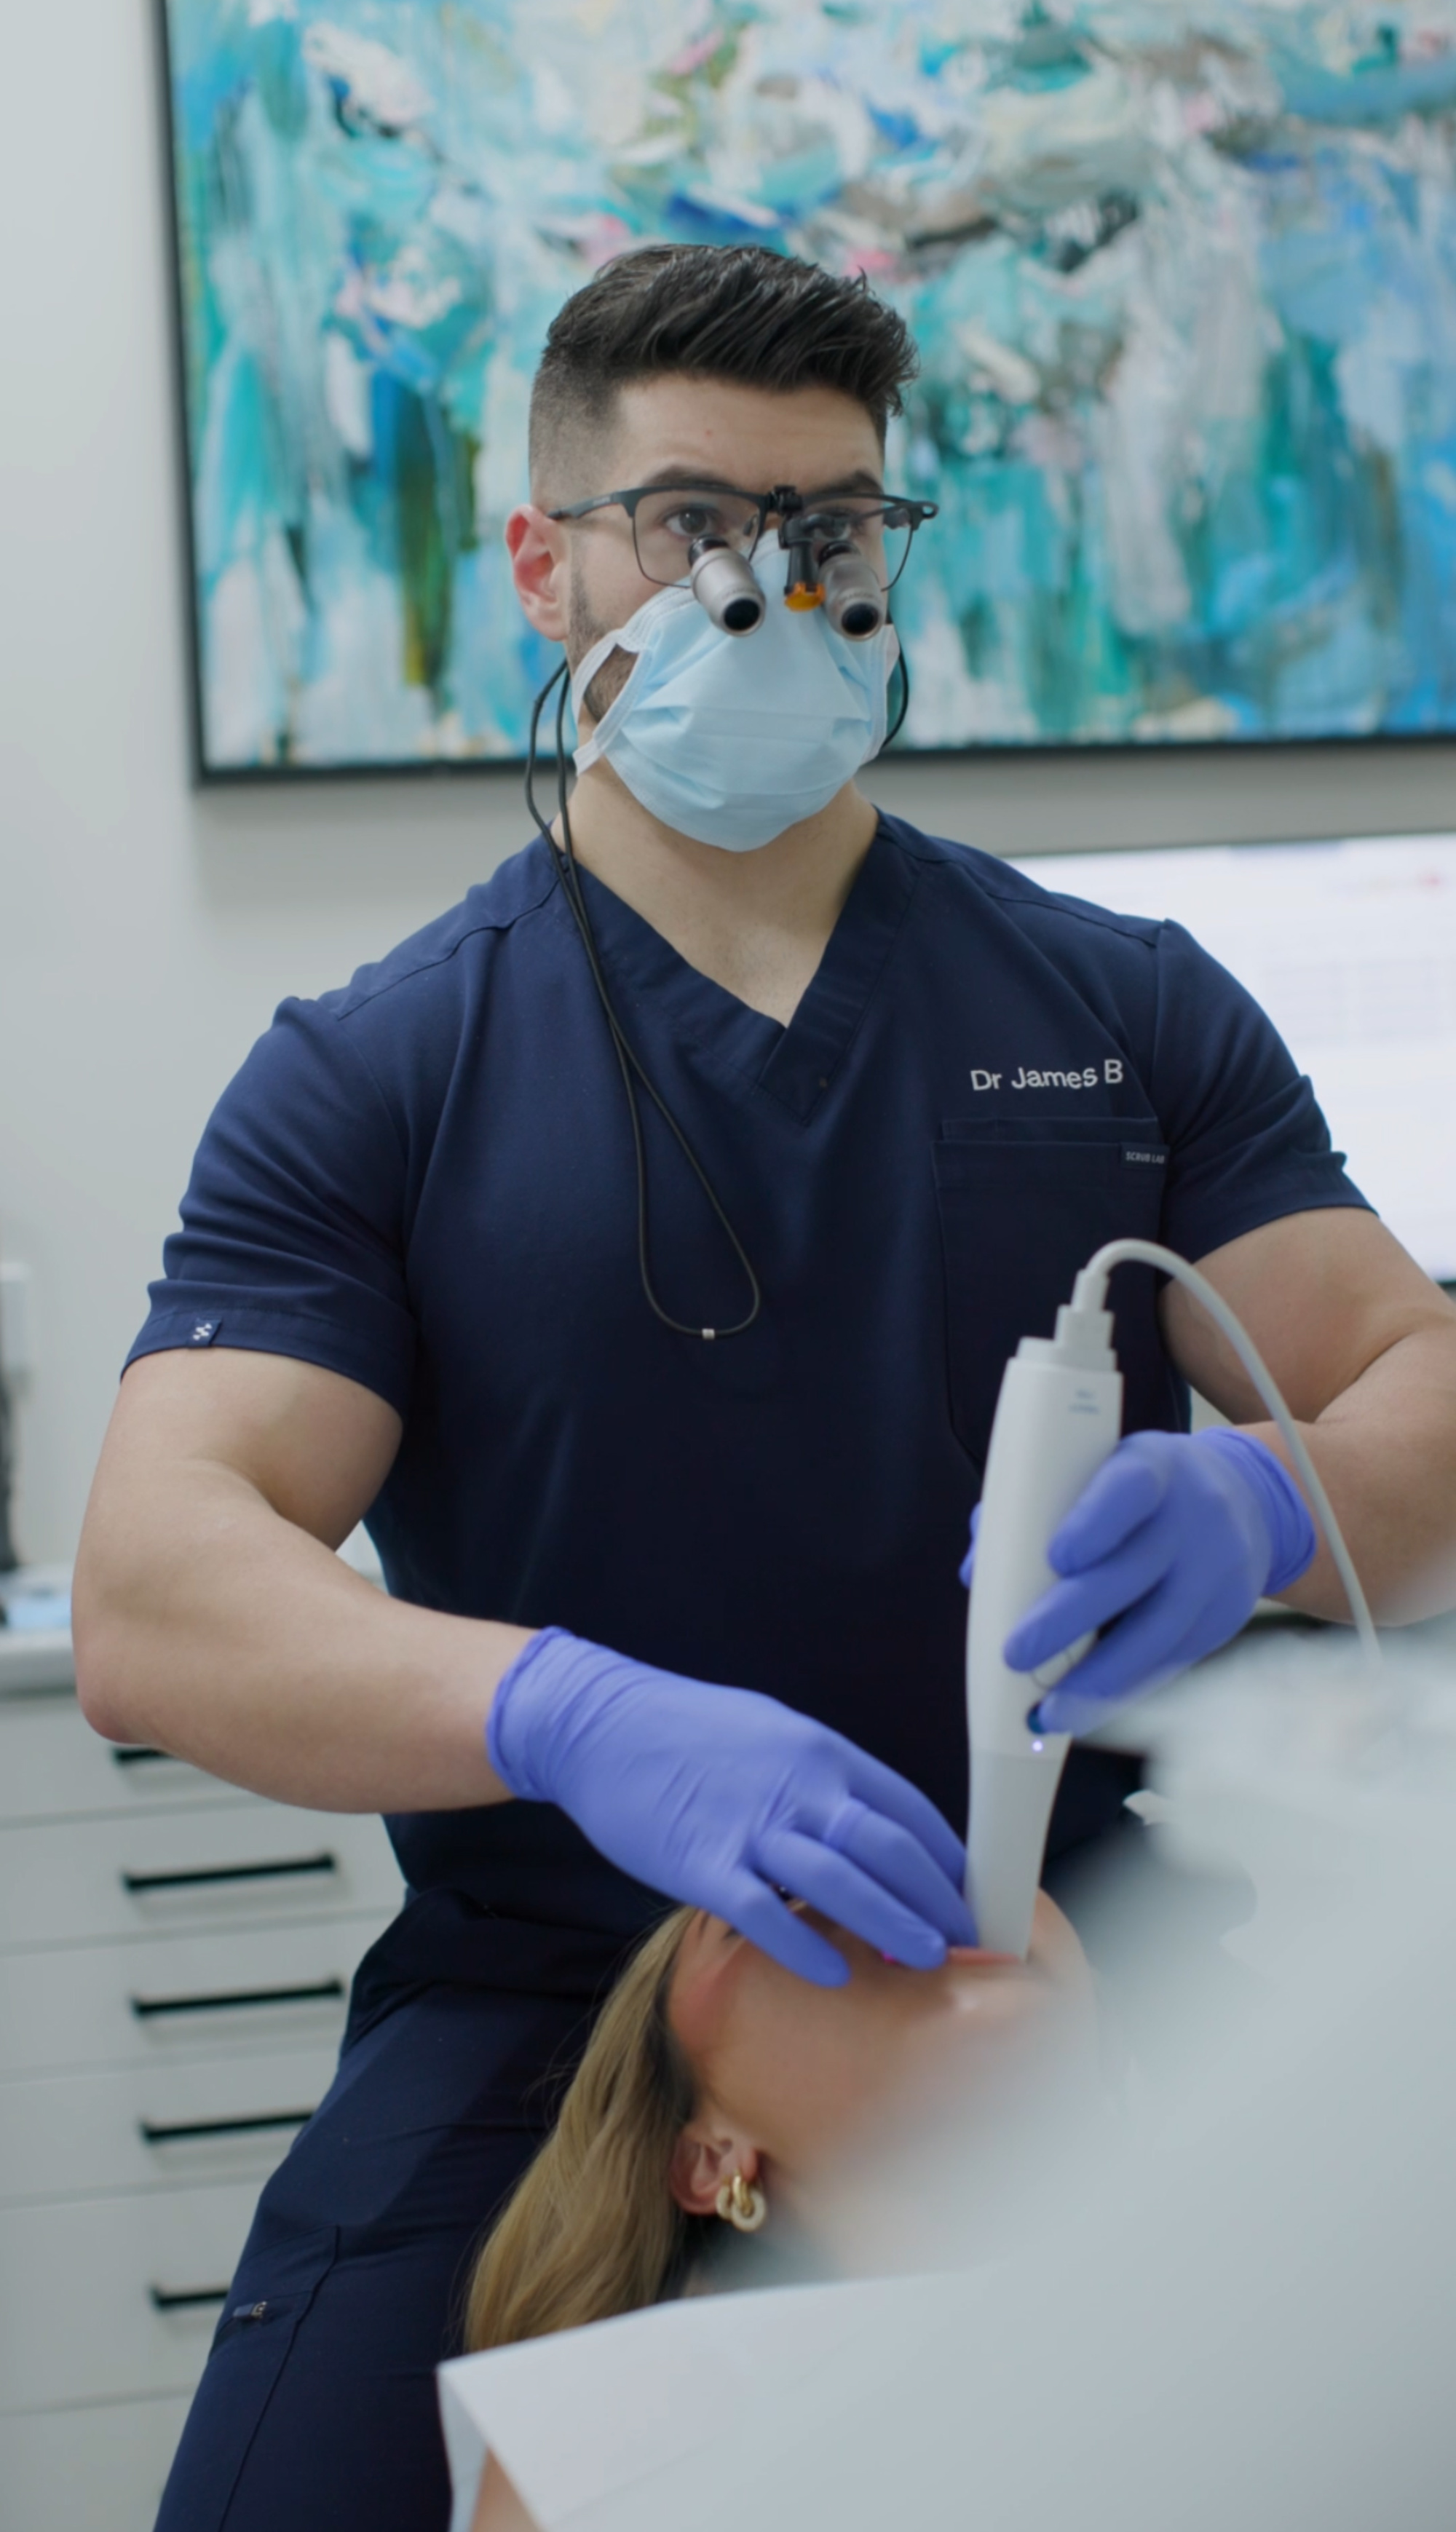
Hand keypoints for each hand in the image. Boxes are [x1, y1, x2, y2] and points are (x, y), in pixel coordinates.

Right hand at [487, 1629, 975, 1986]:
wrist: (599, 1723)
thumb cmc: (689, 1732)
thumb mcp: (775, 1734)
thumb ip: (823, 1782)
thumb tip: (873, 1832)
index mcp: (821, 1752)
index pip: (907, 1810)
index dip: (947, 1859)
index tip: (971, 1897)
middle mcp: (797, 1785)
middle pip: (887, 1847)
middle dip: (935, 1898)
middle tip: (968, 1940)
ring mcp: (749, 1823)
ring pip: (840, 1879)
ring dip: (891, 1922)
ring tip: (928, 1960)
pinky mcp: (701, 1861)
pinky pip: (764, 1911)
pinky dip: (804, 1944)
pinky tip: (835, 1972)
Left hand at [973, 1430, 1315, 1734]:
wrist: (1242, 1499)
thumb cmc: (1142, 1493)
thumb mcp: (1101, 1473)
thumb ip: (1038, 1510)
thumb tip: (978, 1569)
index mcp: (1152, 1468)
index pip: (1128, 1489)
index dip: (1093, 1524)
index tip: (1055, 1559)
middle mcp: (1194, 1516)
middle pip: (1132, 1571)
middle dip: (1068, 1619)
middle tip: (1016, 1654)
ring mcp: (1218, 1569)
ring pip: (1158, 1631)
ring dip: (1097, 1678)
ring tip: (1048, 1711)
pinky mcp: (1227, 1616)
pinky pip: (1174, 1660)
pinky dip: (1127, 1688)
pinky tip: (1088, 1707)